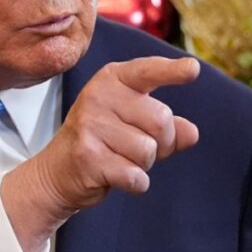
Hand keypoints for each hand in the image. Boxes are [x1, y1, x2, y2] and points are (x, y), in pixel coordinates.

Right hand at [0, 56, 199, 251]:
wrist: (57, 170)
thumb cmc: (103, 140)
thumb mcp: (134, 123)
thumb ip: (167, 125)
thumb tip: (191, 133)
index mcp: (112, 80)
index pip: (148, 71)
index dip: (172, 71)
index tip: (193, 69)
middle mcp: (99, 96)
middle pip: (161, 120)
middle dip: (163, 143)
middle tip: (140, 147)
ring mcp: (90, 125)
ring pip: (149, 151)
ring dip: (144, 164)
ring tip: (120, 158)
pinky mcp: (88, 156)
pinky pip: (136, 176)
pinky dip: (135, 183)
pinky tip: (116, 175)